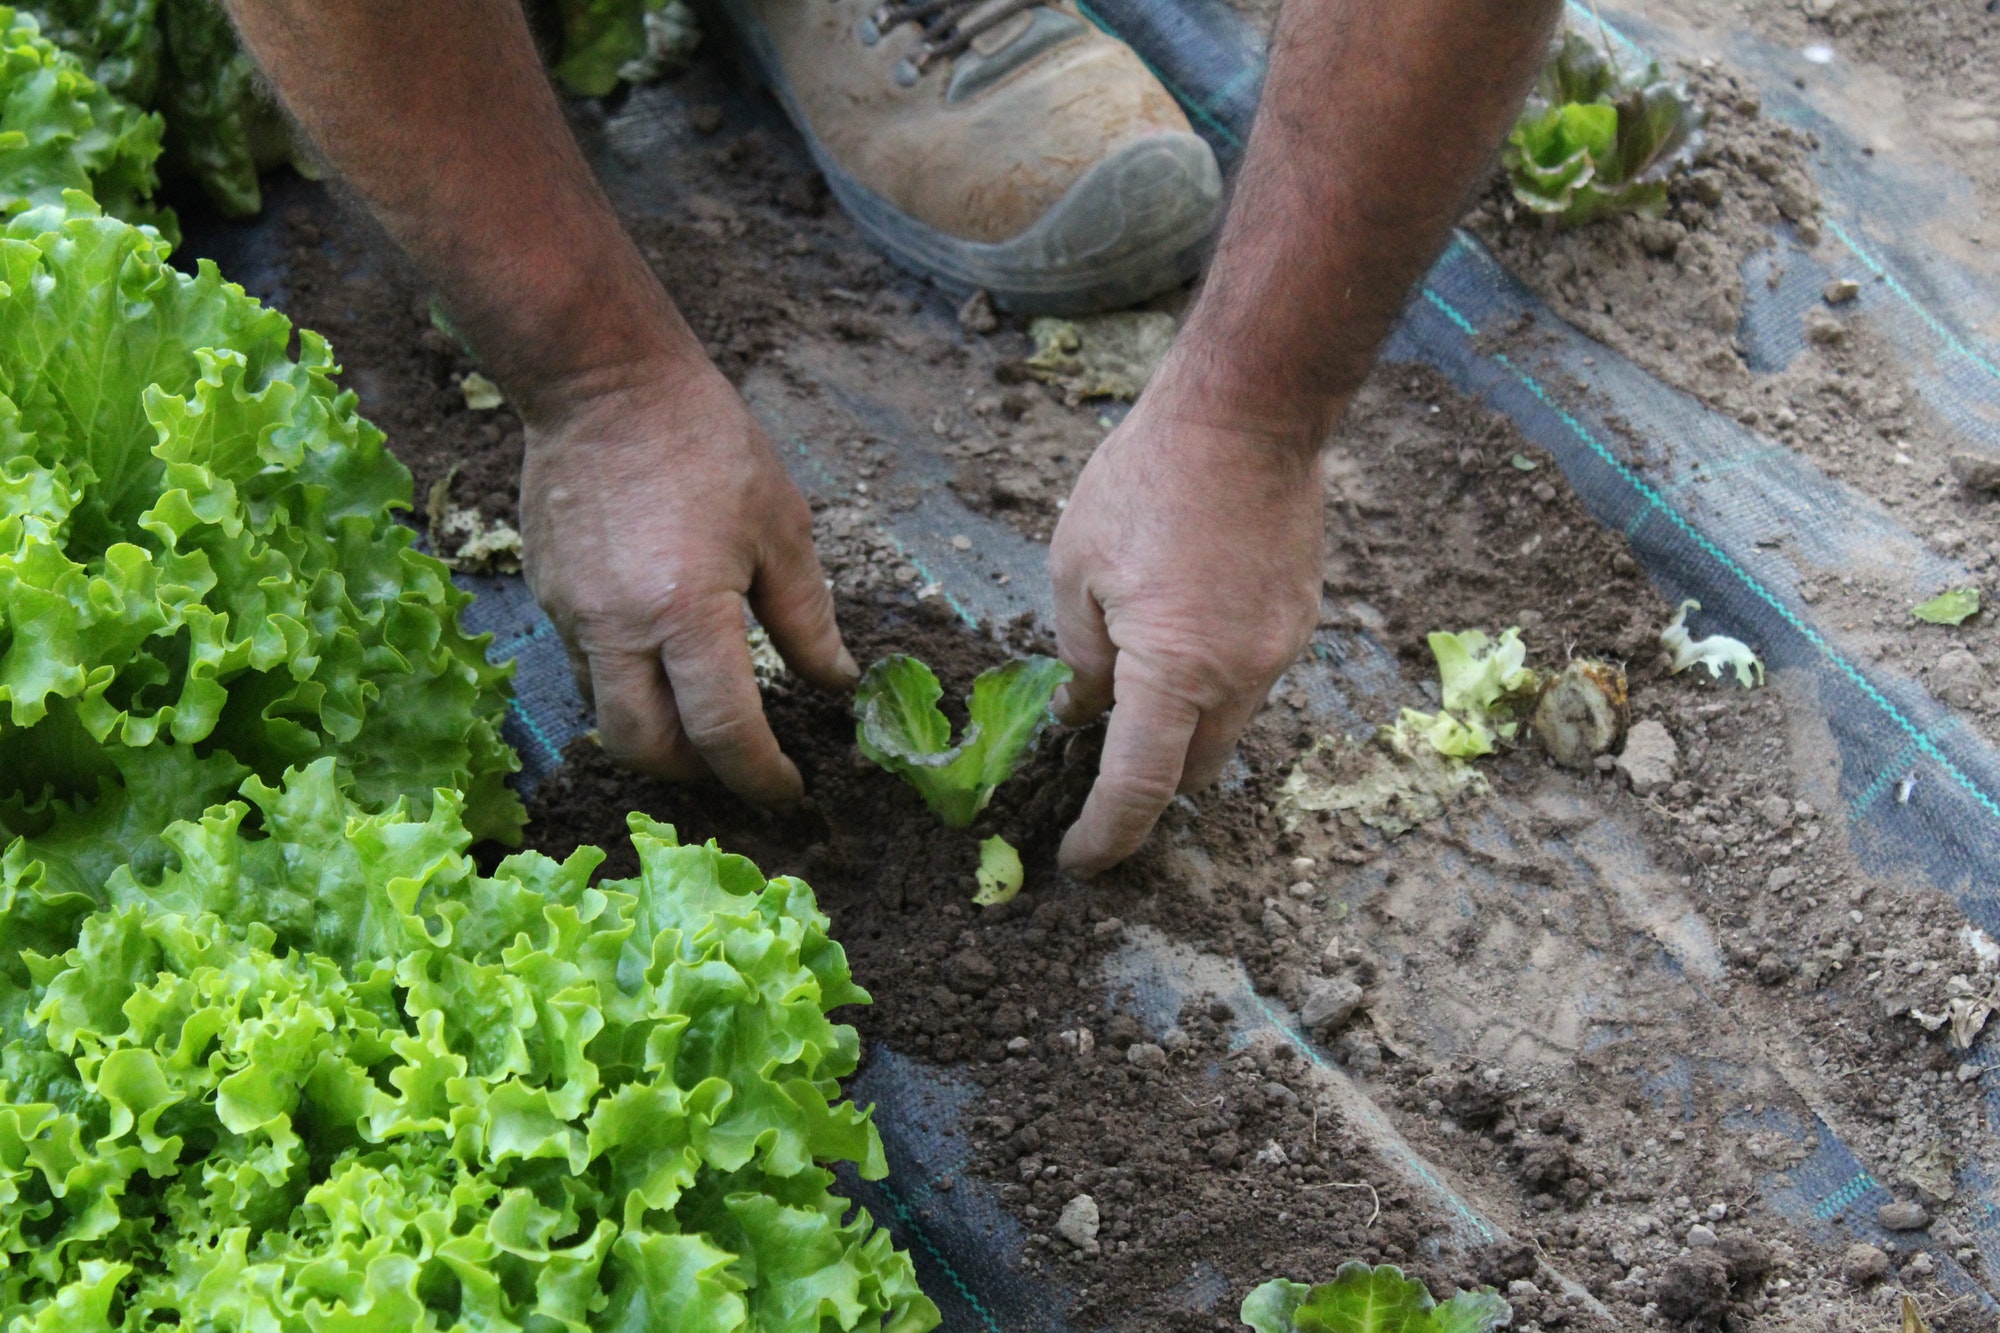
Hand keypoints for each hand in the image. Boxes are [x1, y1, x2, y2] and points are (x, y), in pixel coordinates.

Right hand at [518, 357, 856, 804]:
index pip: (723, 734)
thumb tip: (836, 683)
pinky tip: (664, 660)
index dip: (761, 776)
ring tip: (706, 721)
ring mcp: (569, 614)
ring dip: (657, 734)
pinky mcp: (546, 594)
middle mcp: (616, 628)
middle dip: (696, 775)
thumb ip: (807, 620)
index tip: (790, 790)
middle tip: (741, 768)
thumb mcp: (780, 529)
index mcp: (686, 614)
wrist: (601, 380)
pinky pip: (585, 668)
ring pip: (607, 714)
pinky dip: (627, 686)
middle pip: (645, 748)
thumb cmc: (704, 442)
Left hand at [1049, 382, 1328, 873]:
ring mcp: (1280, 651)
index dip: (1107, 835)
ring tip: (1131, 674)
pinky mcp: (1299, 621)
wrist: (1248, 413)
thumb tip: (1084, 715)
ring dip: (1180, 725)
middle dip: (1146, 784)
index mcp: (1175, 670)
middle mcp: (1240, 676)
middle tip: (1095, 761)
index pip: (1140, 788)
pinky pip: (1249, 680)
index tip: (1080, 861)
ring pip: (1225, 727)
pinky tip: (1176, 631)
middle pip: (1193, 772)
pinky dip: (1209, 682)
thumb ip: (1080, 658)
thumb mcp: (1076, 569)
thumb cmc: (1145, 480)